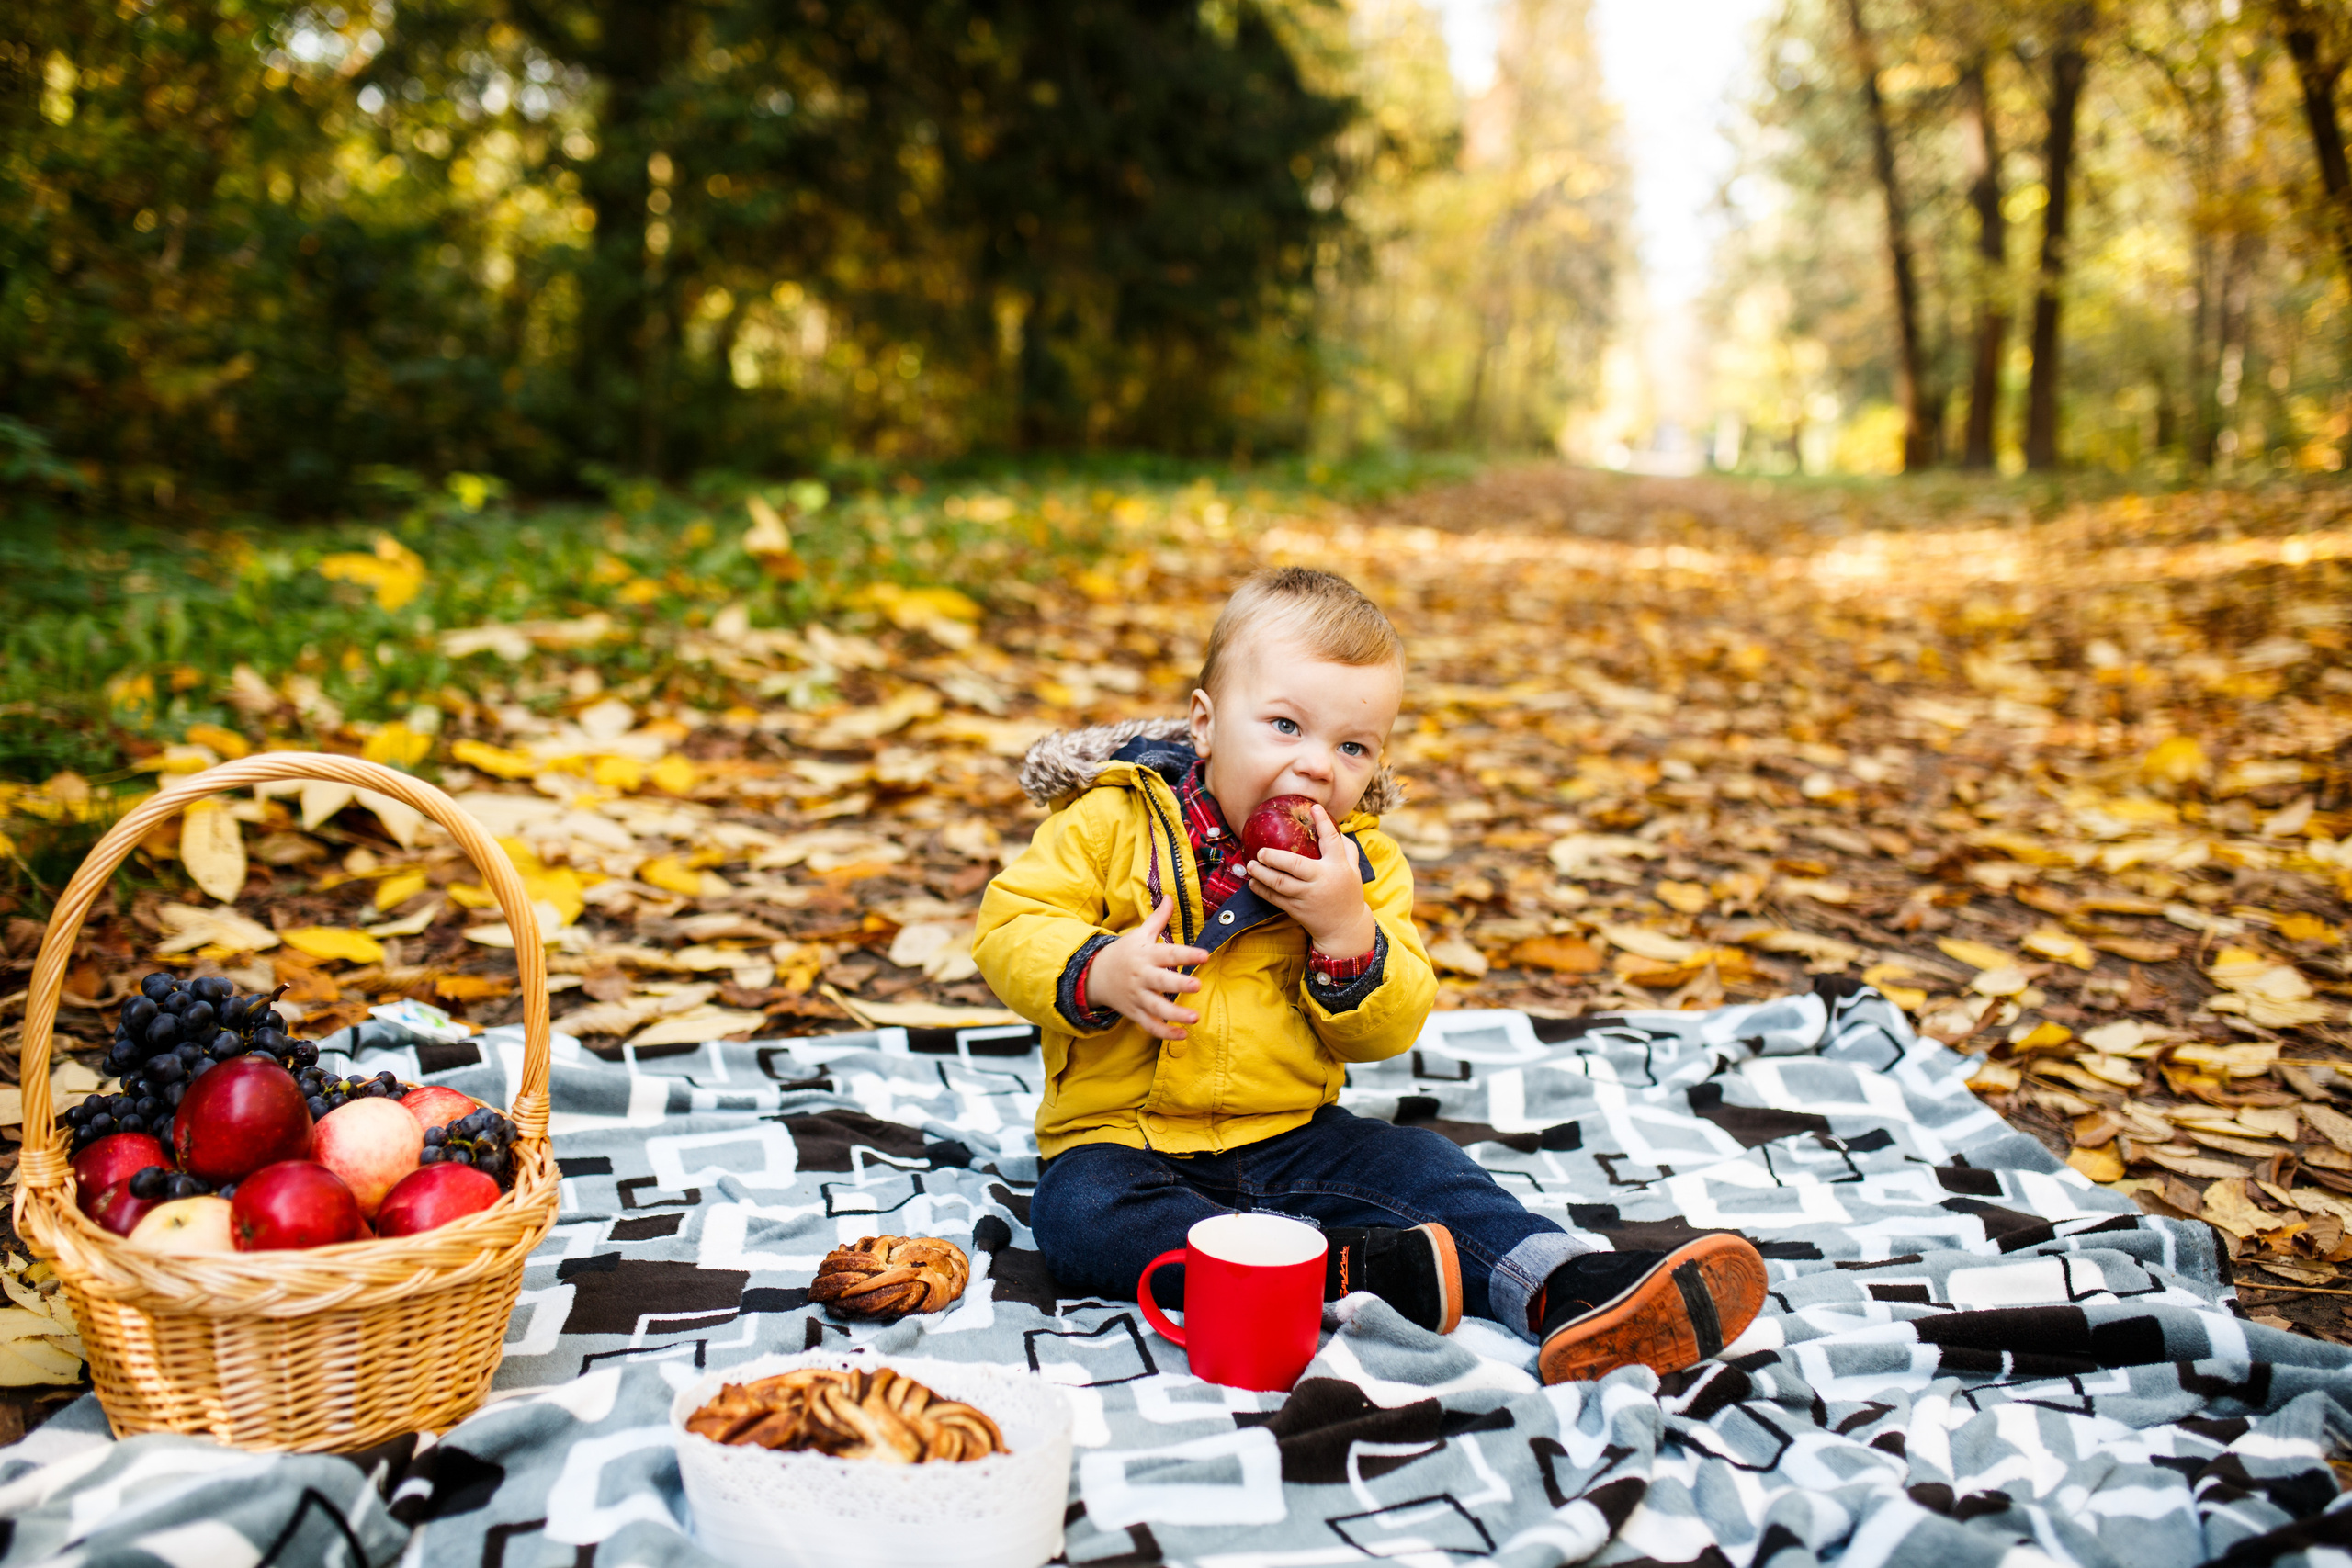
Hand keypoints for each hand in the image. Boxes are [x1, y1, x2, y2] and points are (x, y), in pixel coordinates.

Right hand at [1085, 897, 1209, 1041]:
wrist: (1094, 975)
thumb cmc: (1125, 952)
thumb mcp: (1139, 934)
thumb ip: (1158, 918)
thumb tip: (1171, 896)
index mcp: (1146, 955)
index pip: (1169, 953)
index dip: (1187, 955)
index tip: (1205, 955)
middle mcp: (1142, 977)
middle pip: (1161, 982)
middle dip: (1179, 985)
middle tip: (1197, 986)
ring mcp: (1138, 997)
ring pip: (1156, 1008)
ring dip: (1175, 1015)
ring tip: (1195, 1018)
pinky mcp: (1135, 1013)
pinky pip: (1150, 1026)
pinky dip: (1165, 1034)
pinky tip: (1183, 1036)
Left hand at [1245, 803, 1375, 958]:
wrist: (1345, 928)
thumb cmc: (1348, 893)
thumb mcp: (1354, 870)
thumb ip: (1347, 849)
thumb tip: (1333, 827)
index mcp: (1338, 867)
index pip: (1332, 841)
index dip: (1323, 823)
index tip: (1314, 807)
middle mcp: (1322, 880)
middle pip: (1295, 865)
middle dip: (1274, 857)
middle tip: (1260, 851)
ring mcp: (1308, 897)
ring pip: (1280, 884)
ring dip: (1262, 874)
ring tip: (1250, 865)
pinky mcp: (1297, 910)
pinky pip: (1275, 899)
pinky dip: (1262, 891)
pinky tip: (1252, 883)